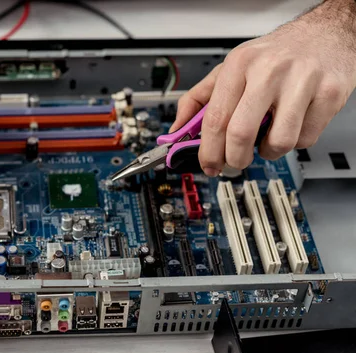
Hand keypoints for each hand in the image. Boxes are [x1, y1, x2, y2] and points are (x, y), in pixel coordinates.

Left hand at [170, 3, 355, 175]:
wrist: (326, 34)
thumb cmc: (275, 55)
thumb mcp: (231, 67)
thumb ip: (199, 98)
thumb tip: (177, 130)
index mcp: (239, 65)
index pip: (215, 119)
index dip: (208, 151)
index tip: (208, 165)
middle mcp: (269, 71)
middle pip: (241, 134)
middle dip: (234, 159)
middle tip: (236, 161)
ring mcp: (302, 82)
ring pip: (278, 143)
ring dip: (269, 152)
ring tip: (269, 137)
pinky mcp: (329, 95)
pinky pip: (305, 139)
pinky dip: (296, 142)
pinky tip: (292, 125)